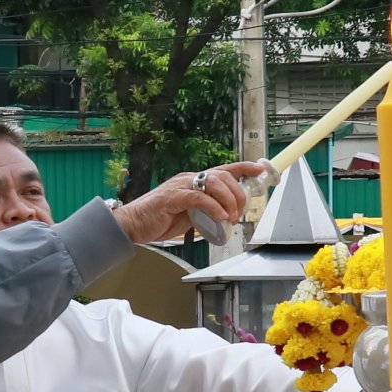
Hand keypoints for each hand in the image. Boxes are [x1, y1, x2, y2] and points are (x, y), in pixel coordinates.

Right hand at [114, 161, 263, 245]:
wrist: (133, 224)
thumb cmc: (158, 220)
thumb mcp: (189, 215)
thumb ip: (205, 212)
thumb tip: (223, 218)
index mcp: (193, 181)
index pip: (223, 169)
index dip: (243, 167)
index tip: (259, 169)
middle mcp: (188, 179)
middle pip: (223, 176)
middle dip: (238, 194)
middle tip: (240, 212)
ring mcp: (180, 186)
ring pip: (214, 183)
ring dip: (228, 201)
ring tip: (230, 217)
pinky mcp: (173, 197)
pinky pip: (199, 197)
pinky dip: (214, 207)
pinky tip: (220, 217)